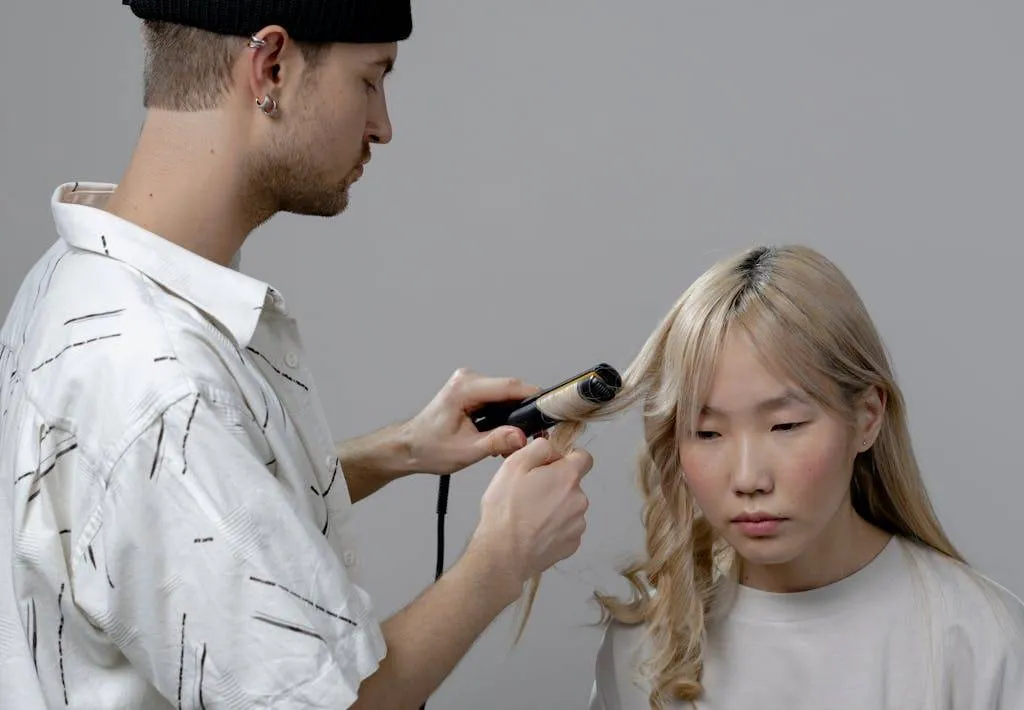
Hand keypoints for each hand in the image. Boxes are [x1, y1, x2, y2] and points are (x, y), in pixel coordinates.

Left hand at [402, 368, 539, 474]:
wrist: (410, 447)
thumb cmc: (429, 448)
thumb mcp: (465, 451)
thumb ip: (496, 442)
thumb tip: (522, 437)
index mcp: (464, 389)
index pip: (509, 386)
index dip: (534, 397)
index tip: (551, 408)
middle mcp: (468, 380)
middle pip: (511, 389)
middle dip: (525, 411)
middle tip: (537, 434)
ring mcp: (470, 383)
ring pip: (506, 394)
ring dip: (515, 415)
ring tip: (516, 439)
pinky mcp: (473, 391)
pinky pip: (498, 398)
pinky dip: (505, 415)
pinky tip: (504, 434)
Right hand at [468, 438, 592, 593]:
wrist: (504, 554)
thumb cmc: (506, 510)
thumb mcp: (514, 465)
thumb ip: (538, 448)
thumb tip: (551, 448)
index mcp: (567, 477)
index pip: (584, 457)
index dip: (566, 458)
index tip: (550, 466)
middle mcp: (579, 499)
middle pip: (573, 484)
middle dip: (555, 485)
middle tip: (529, 493)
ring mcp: (578, 524)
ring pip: (569, 507)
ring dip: (555, 507)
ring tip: (529, 515)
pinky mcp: (572, 544)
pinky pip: (566, 528)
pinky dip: (554, 527)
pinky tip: (534, 531)